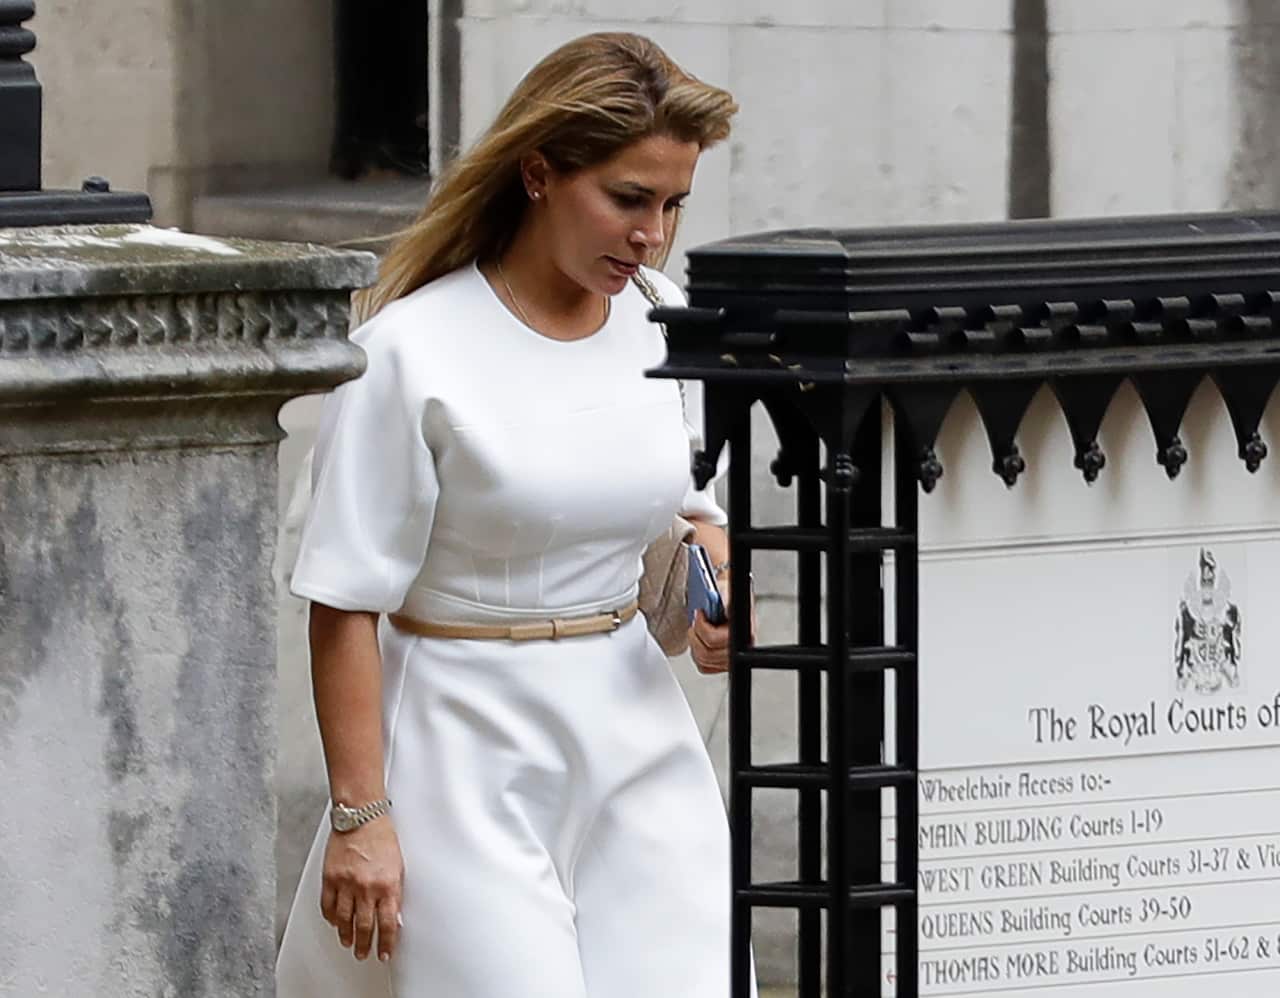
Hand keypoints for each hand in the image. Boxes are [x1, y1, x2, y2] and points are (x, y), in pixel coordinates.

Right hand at [320, 816, 403, 962]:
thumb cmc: (381, 837)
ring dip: (346, 935)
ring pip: (344, 920)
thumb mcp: (398, 866)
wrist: (361, 818)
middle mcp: (366, 887)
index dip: (386, 943)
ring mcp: (346, 884)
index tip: (384, 952)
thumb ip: (394, 892)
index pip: (387, 924)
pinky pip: (328, 906)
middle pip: (364, 926)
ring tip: (348, 942)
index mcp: (387, 885)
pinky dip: (331, 917)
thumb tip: (394, 916)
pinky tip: (334, 922)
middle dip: (364, 945)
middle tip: (363, 953)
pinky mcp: (330, 878)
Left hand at [688, 574, 755, 674]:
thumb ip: (723, 594)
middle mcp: (741, 644)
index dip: (703, 628)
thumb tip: (717, 598)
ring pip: (705, 662)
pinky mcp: (724, 661)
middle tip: (695, 622)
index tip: (699, 613)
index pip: (717, 639)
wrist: (730, 594)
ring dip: (695, 645)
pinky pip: (704, 667)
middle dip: (695, 636)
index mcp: (744, 626)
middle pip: (708, 654)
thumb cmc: (727, 590)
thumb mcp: (726, 585)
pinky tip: (699, 641)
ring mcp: (733, 655)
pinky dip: (697, 655)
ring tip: (695, 630)